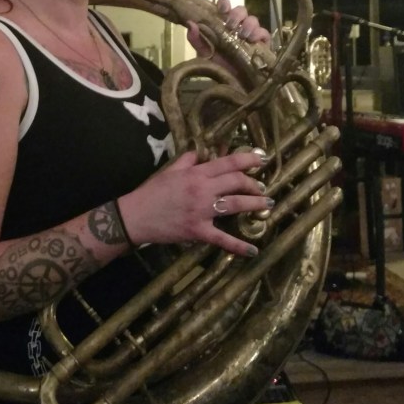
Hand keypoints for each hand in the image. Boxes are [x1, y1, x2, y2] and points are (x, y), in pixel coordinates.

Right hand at [118, 148, 269, 256]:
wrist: (136, 216)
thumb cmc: (151, 192)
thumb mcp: (169, 170)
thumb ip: (187, 160)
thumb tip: (199, 153)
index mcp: (196, 173)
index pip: (227, 163)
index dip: (248, 160)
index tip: (262, 160)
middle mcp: (202, 190)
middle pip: (236, 182)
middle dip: (254, 184)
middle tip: (262, 188)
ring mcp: (202, 211)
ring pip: (235, 205)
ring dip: (254, 204)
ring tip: (267, 205)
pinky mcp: (198, 231)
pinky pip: (222, 239)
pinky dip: (238, 246)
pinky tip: (253, 250)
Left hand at [187, 0, 270, 57]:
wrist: (233, 84)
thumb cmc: (219, 65)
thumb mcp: (204, 53)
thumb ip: (196, 39)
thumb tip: (190, 23)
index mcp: (224, 24)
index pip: (225, 7)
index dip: (225, 4)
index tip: (222, 9)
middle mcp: (238, 26)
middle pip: (241, 10)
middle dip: (237, 14)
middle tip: (231, 25)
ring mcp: (251, 33)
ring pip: (253, 20)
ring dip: (249, 24)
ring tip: (243, 35)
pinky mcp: (262, 44)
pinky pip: (264, 33)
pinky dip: (260, 33)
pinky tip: (253, 40)